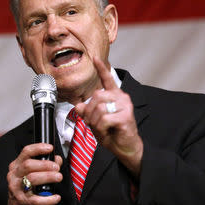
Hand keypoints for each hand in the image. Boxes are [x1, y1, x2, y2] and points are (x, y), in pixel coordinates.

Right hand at [5, 143, 62, 204]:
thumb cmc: (26, 190)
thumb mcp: (33, 174)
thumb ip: (45, 165)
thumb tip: (57, 159)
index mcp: (17, 166)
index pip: (26, 152)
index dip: (38, 148)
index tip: (50, 148)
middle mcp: (14, 175)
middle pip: (28, 165)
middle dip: (45, 164)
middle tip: (56, 168)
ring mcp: (16, 188)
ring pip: (32, 179)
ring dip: (48, 177)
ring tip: (58, 177)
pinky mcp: (21, 201)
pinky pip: (36, 199)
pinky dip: (48, 199)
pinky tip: (56, 197)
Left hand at [75, 57, 142, 176]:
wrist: (126, 147)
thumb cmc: (113, 133)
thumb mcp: (96, 122)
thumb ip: (87, 112)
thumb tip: (78, 105)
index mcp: (114, 96)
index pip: (107, 79)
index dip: (101, 69)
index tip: (94, 58)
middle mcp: (121, 97)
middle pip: (96, 96)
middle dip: (90, 112)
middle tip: (93, 124)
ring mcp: (125, 106)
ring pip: (99, 107)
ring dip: (95, 121)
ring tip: (101, 128)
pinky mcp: (125, 116)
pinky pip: (104, 118)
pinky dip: (101, 128)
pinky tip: (107, 131)